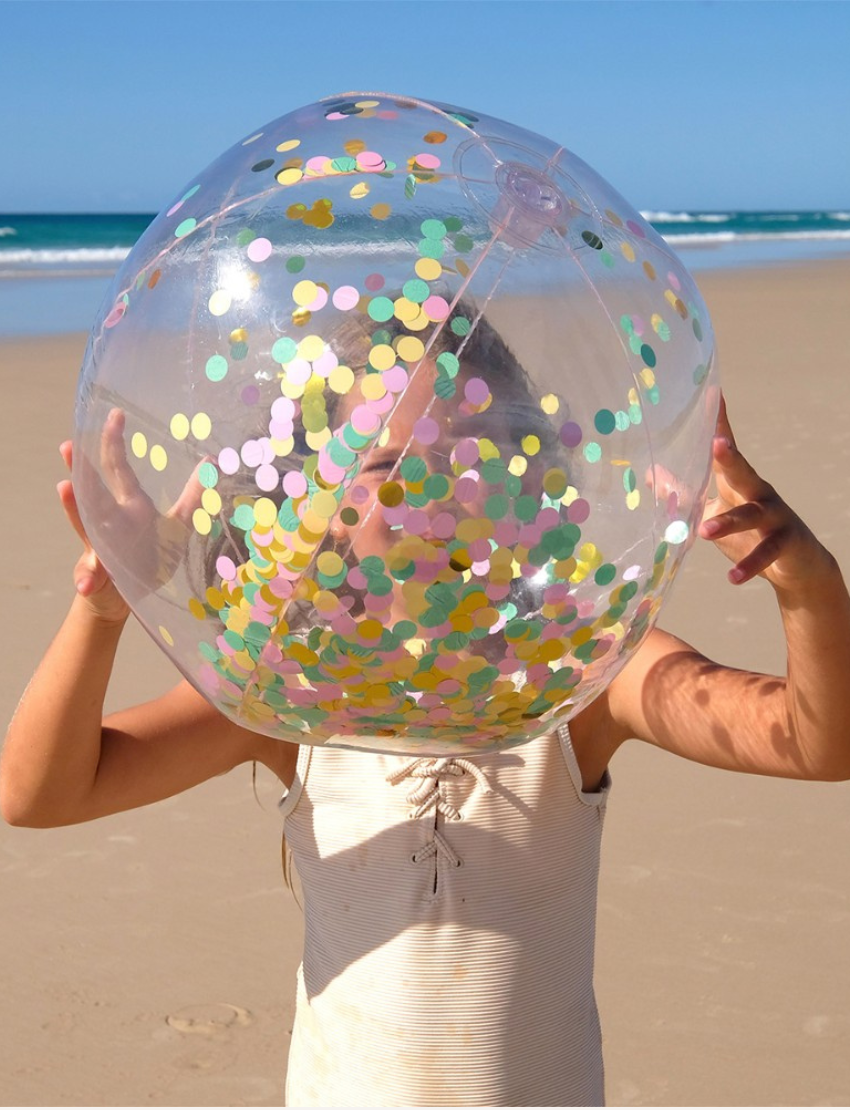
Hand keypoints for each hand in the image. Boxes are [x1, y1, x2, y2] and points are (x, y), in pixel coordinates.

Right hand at [60, 408, 202, 615]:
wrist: (129, 594)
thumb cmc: (151, 557)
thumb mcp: (178, 525)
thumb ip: (193, 496)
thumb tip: (211, 463)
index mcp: (129, 505)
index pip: (120, 469)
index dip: (116, 443)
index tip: (115, 415)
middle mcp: (110, 519)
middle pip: (94, 489)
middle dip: (83, 467)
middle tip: (69, 443)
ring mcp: (100, 544)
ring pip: (85, 523)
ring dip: (73, 507)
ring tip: (64, 487)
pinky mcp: (99, 572)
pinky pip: (92, 573)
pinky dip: (87, 578)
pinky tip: (84, 582)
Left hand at [698, 395, 831, 590]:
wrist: (797, 565)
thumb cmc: (749, 532)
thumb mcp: (715, 510)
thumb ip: (686, 493)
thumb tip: (649, 474)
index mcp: (738, 482)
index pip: (726, 449)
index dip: (719, 424)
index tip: (713, 394)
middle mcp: (758, 492)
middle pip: (743, 471)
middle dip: (729, 457)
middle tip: (717, 444)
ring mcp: (775, 516)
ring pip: (752, 515)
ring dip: (729, 522)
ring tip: (706, 531)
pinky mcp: (786, 542)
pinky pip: (767, 553)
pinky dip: (749, 565)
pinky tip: (732, 578)